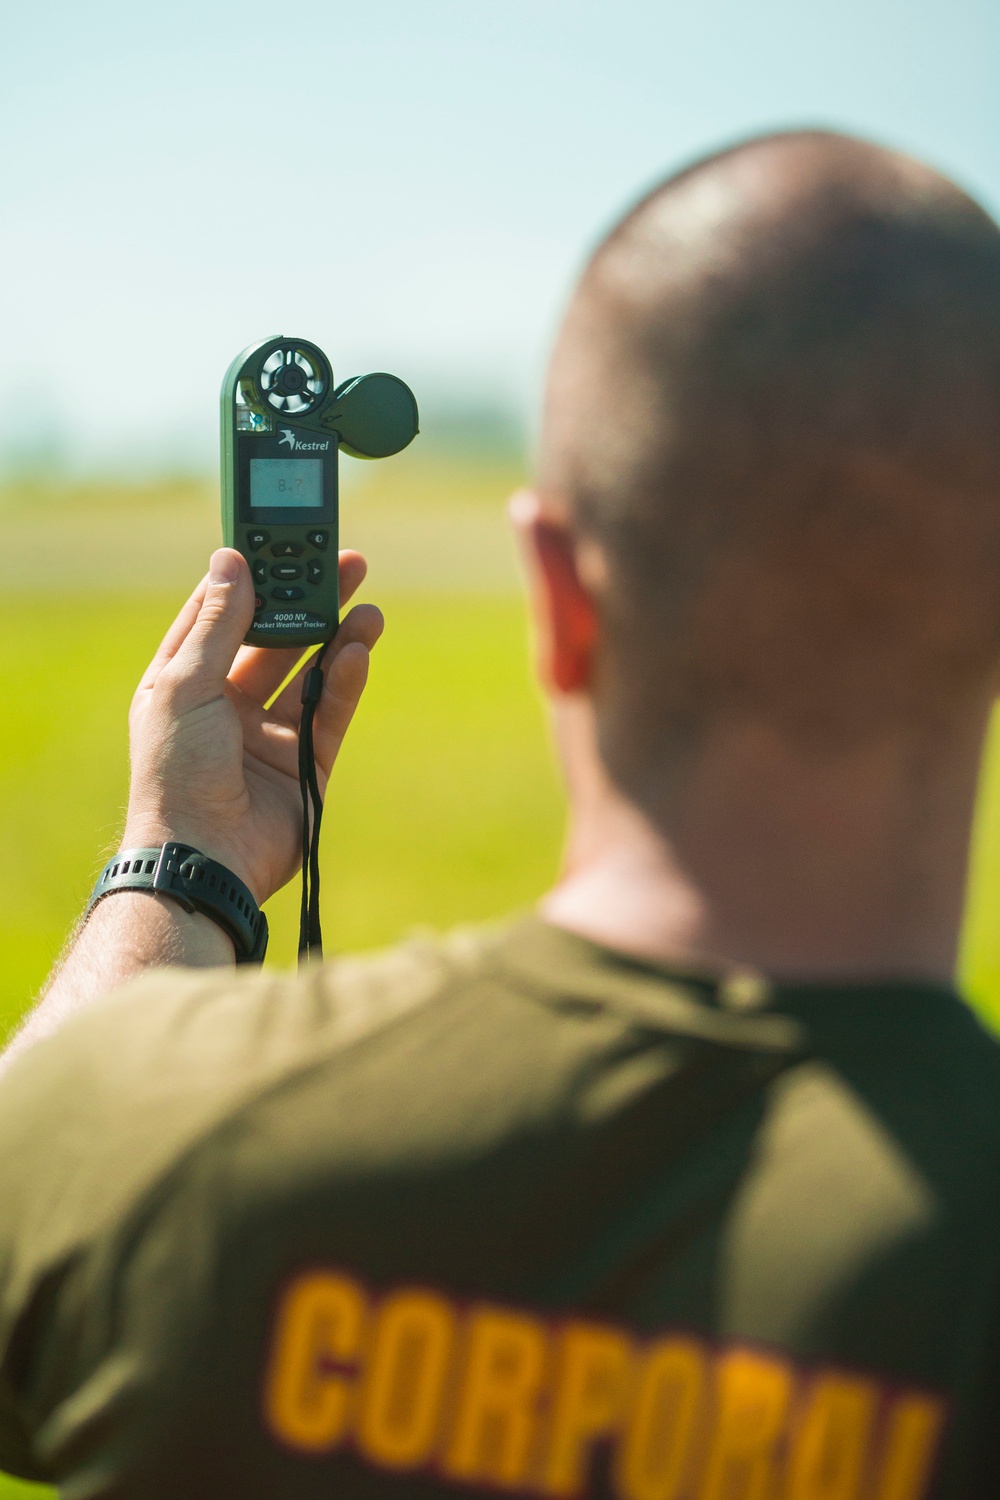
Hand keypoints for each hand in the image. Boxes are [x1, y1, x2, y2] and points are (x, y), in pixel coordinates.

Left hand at [123, 548, 382, 903]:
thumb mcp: (187, 685)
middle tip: (345, 562)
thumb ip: (219, 623)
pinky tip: (357, 651)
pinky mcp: (305, 764)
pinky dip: (345, 681)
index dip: (251, 576)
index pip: (221, 613)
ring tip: (366, 606)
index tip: (280, 537)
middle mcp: (226, 704)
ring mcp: (267, 734)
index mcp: (185, 682)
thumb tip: (232, 560)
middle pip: (276, 637)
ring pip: (311, 671)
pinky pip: (330, 711)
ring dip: (338, 637)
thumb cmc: (175, 774)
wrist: (203, 859)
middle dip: (308, 600)